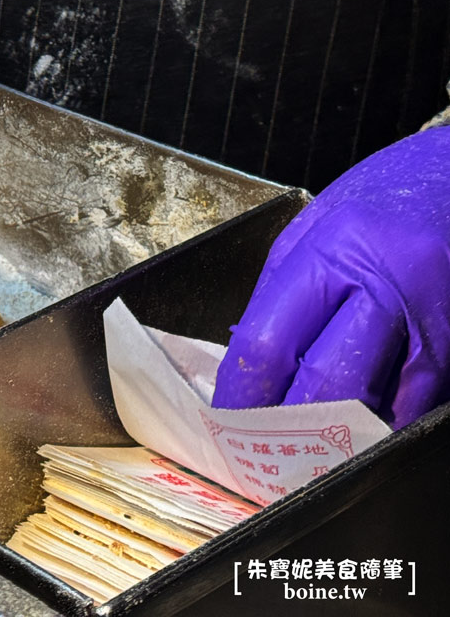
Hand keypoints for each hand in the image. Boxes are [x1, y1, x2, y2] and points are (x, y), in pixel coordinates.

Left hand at [213, 127, 449, 427]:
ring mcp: (434, 320)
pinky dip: (391, 420)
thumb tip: (250, 353)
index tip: (227, 418)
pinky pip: (423, 399)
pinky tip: (364, 433)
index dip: (243, 391)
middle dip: (290, 427)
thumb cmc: (385, 197)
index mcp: (333, 251)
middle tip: (263, 454)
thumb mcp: (317, 223)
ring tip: (308, 458)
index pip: (272, 341)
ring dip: (343, 437)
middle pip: (328, 381)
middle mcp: (387, 286)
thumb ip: (284, 288)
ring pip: (384, 401)